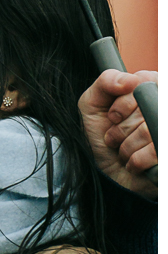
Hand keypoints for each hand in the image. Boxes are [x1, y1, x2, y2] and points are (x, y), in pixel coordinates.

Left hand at [78, 70, 156, 199]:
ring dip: (125, 145)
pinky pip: (155, 151)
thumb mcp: (93, 104)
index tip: (112, 116)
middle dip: (121, 127)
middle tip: (114, 137)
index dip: (123, 102)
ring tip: (122, 150)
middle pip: (146, 107)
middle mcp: (160, 108)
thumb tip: (129, 79)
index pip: (144, 82)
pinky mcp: (165, 155)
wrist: (104, 174)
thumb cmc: (101, 138)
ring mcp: (163, 129)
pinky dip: (135, 160)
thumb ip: (106, 81)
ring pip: (148, 130)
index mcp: (149, 91)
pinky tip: (132, 163)